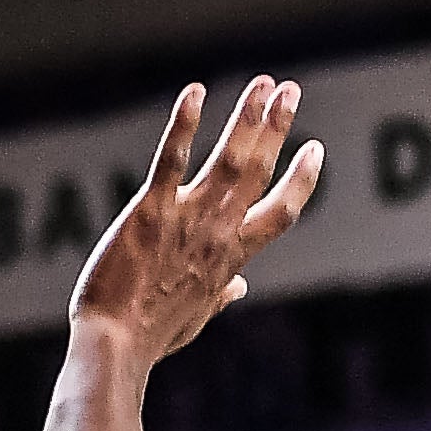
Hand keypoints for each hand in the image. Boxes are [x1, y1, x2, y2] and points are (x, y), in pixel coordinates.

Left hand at [68, 78, 323, 362]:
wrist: (115, 346)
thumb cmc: (149, 336)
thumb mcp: (195, 317)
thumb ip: (220, 294)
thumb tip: (239, 286)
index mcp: (232, 257)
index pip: (281, 213)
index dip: (301, 180)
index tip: (314, 149)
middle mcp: (218, 234)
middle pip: (259, 172)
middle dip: (277, 128)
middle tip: (291, 90)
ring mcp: (187, 221)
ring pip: (228, 160)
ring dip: (247, 118)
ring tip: (264, 84)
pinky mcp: (150, 212)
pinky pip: (171, 161)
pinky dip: (185, 124)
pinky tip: (196, 92)